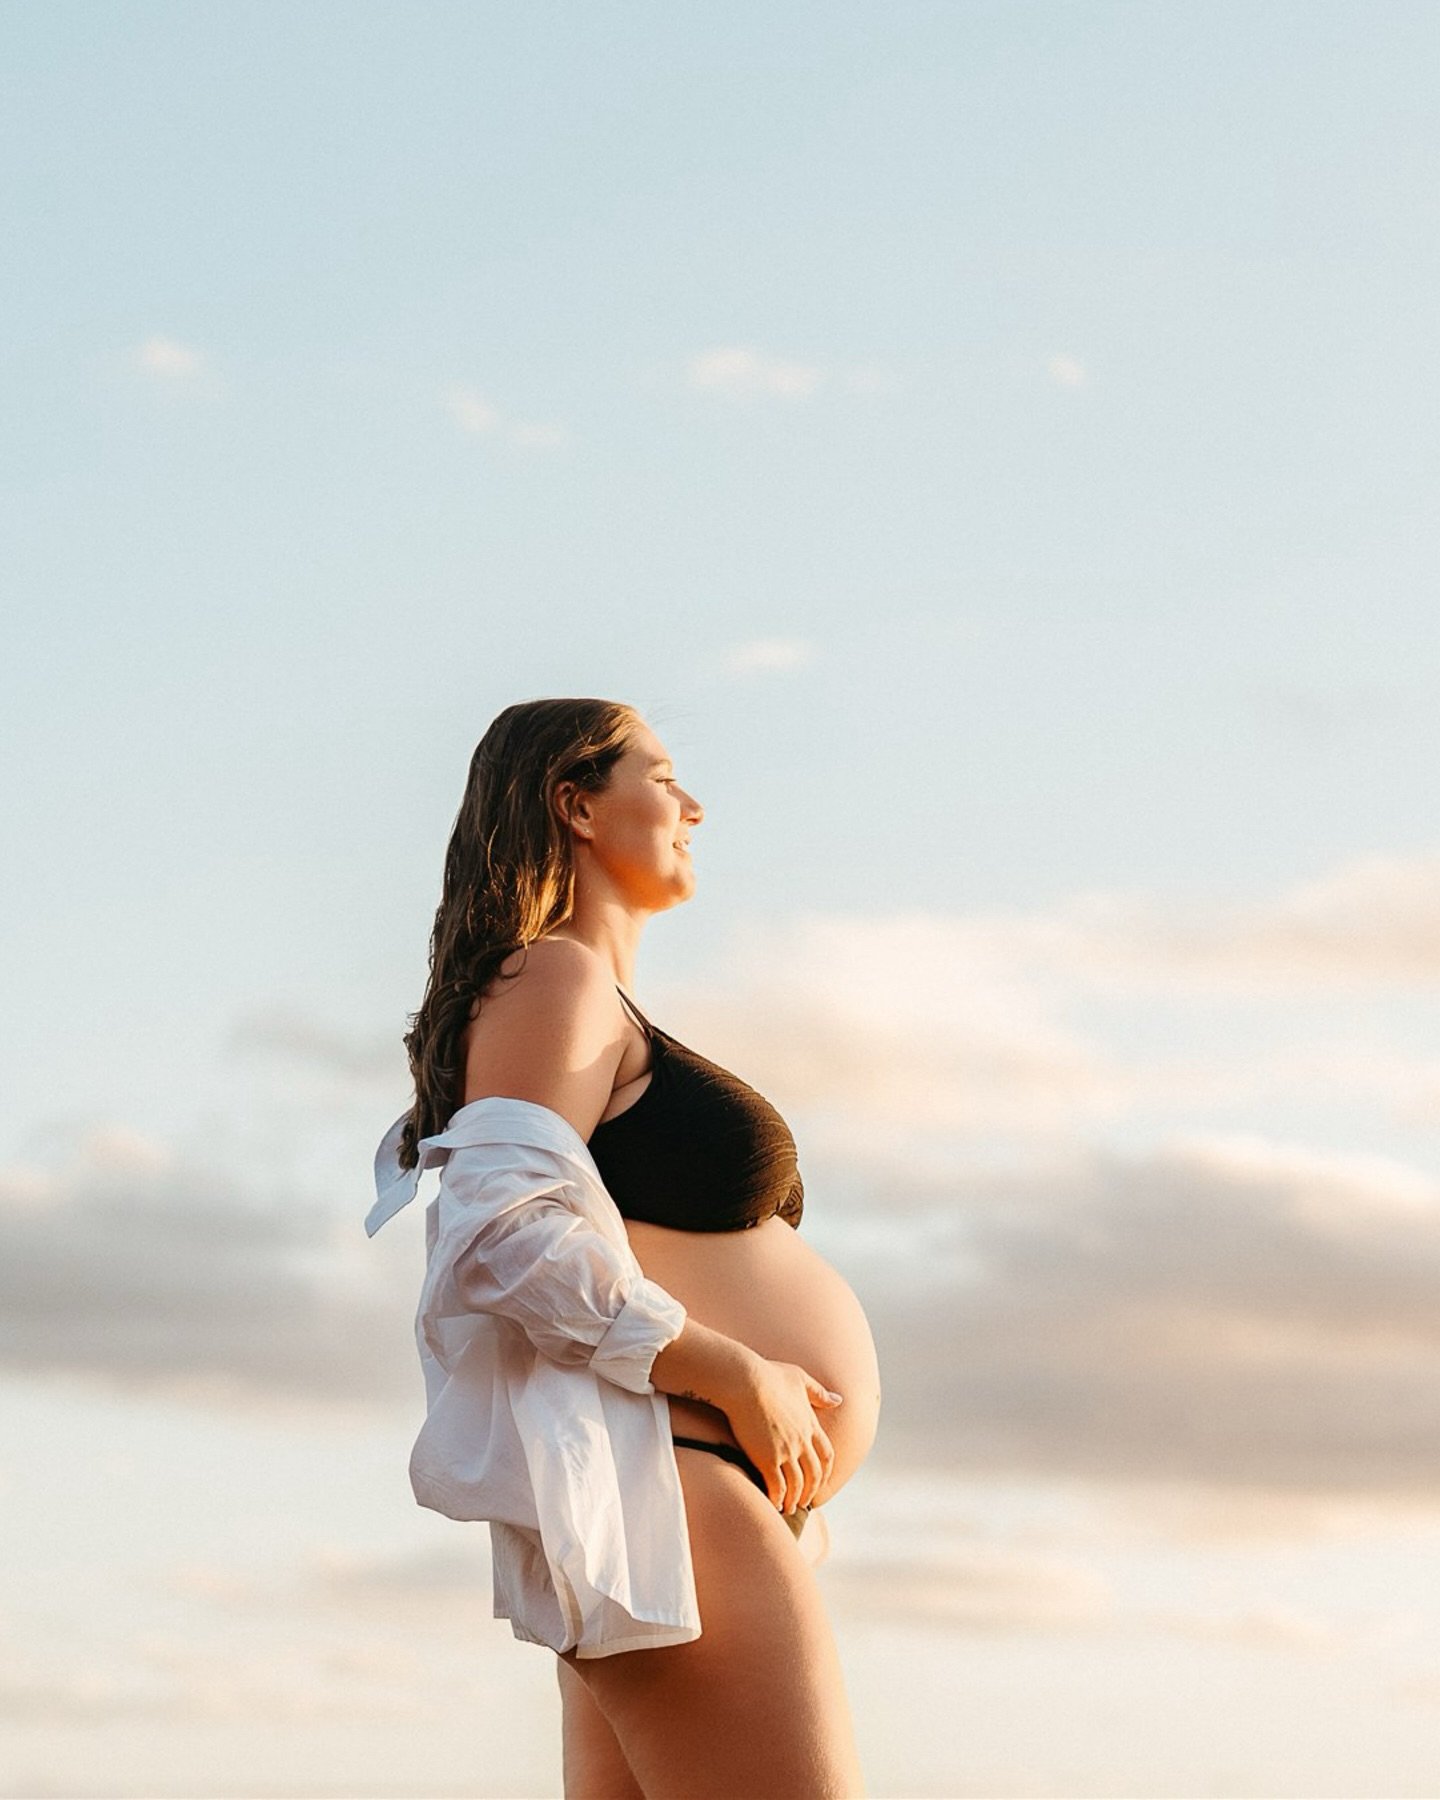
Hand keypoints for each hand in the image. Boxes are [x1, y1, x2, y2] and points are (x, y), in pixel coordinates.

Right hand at [725, 1358, 842, 1513]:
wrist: (745, 1380)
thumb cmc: (769, 1374)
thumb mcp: (800, 1378)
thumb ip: (819, 1392)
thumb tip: (838, 1400)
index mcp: (811, 1424)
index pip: (827, 1455)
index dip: (825, 1472)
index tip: (820, 1481)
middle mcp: (802, 1441)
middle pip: (814, 1474)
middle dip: (811, 1491)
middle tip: (804, 1501)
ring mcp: (786, 1451)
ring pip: (797, 1484)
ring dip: (794, 1499)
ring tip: (788, 1508)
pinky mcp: (767, 1458)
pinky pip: (777, 1486)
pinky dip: (778, 1497)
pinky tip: (773, 1503)